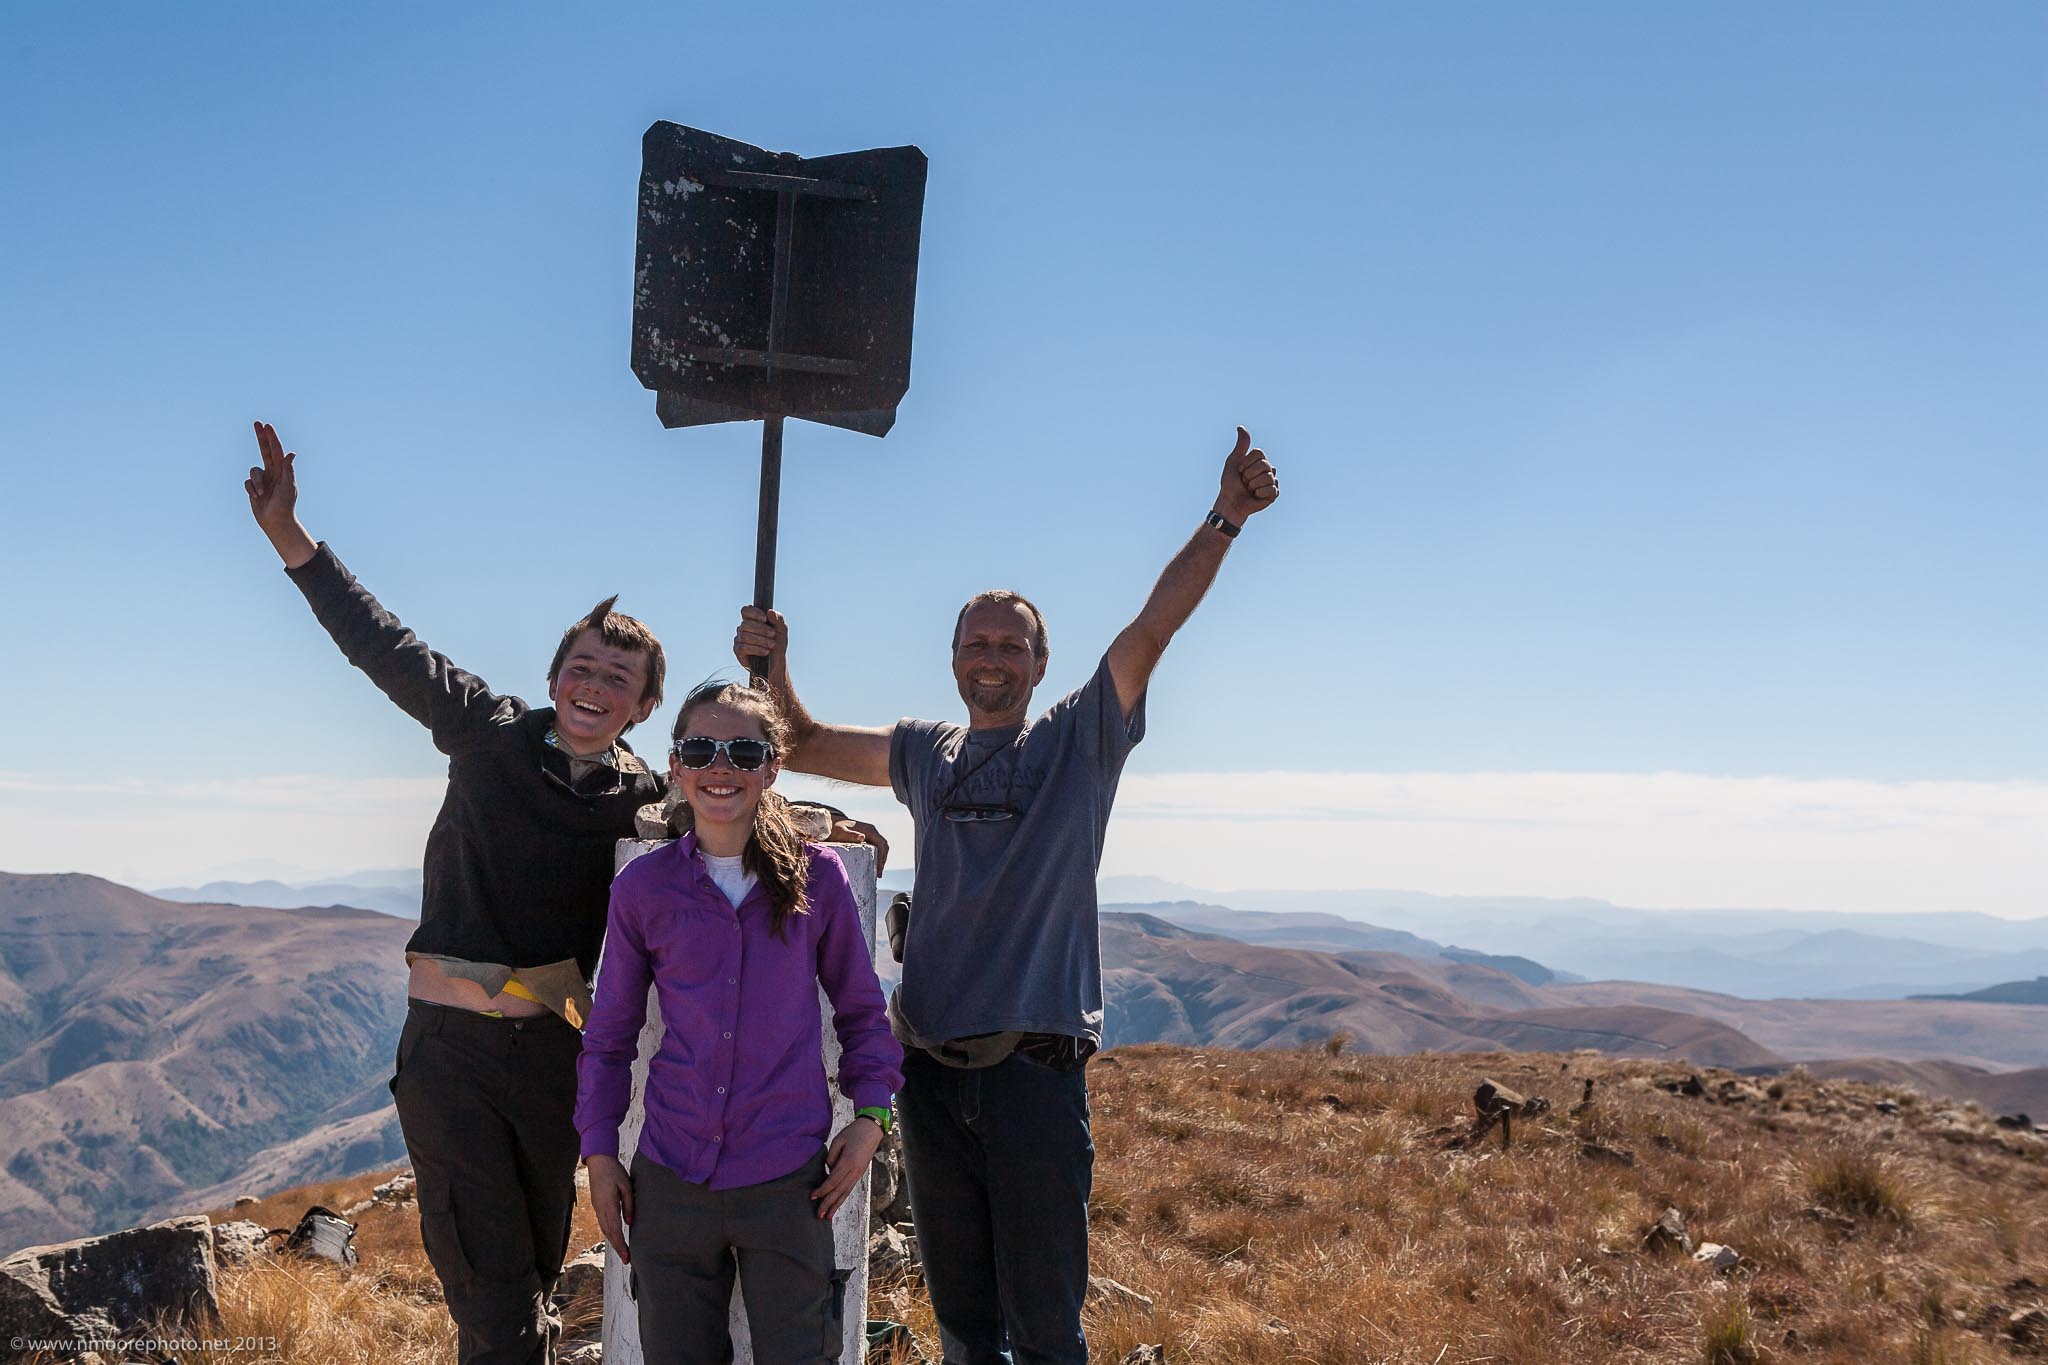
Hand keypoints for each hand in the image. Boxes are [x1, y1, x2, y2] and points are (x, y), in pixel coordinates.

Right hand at [246, 420, 317, 567]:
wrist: (276, 521)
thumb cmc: (285, 505)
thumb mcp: (288, 487)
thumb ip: (288, 469)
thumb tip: (291, 453)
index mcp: (282, 471)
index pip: (276, 450)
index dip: (271, 438)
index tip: (267, 426)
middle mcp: (273, 472)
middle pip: (264, 450)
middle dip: (261, 437)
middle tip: (257, 422)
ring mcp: (263, 480)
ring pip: (253, 471)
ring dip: (257, 482)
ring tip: (263, 493)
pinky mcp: (253, 488)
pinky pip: (247, 482)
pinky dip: (251, 489)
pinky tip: (258, 498)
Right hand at [585, 1154, 633, 1262]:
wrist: (598, 1161)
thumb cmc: (614, 1171)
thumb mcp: (626, 1185)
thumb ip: (629, 1204)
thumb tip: (629, 1222)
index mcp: (608, 1205)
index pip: (615, 1230)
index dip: (621, 1245)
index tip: (627, 1257)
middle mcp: (601, 1209)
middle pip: (609, 1233)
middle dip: (618, 1248)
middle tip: (627, 1260)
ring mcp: (597, 1208)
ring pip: (605, 1229)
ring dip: (613, 1241)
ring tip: (623, 1252)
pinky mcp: (597, 1205)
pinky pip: (604, 1223)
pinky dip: (610, 1233)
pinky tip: (615, 1237)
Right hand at [734, 605, 788, 678]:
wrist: (776, 663)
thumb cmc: (777, 645)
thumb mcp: (782, 631)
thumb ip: (778, 619)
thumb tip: (770, 611)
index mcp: (752, 620)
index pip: (745, 610)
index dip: (753, 613)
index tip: (764, 618)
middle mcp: (743, 628)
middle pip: (746, 624)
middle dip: (761, 629)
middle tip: (773, 635)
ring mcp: (739, 639)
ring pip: (744, 635)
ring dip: (761, 640)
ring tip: (771, 645)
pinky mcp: (738, 651)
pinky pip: (743, 647)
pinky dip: (756, 649)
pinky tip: (765, 652)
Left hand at [811, 1117, 883, 1220]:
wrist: (872, 1129)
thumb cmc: (853, 1132)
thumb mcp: (838, 1140)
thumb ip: (831, 1157)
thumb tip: (828, 1170)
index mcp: (848, 1162)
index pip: (832, 1180)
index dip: (822, 1190)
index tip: (812, 1196)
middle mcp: (855, 1170)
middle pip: (839, 1191)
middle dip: (828, 1204)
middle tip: (819, 1215)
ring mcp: (858, 1173)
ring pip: (845, 1193)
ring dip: (836, 1205)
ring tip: (827, 1217)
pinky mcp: (859, 1173)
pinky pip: (849, 1188)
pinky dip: (842, 1198)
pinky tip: (837, 1205)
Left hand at [825, 816, 889, 874]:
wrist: (830, 824)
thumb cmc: (835, 829)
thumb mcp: (841, 832)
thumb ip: (851, 835)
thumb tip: (862, 837)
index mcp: (869, 830)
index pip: (882, 844)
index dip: (882, 857)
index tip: (879, 869)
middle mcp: (872, 832)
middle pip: (883, 847)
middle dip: (882, 860)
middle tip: (878, 875)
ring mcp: (870, 835)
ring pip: (881, 848)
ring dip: (880, 860)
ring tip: (876, 874)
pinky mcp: (866, 839)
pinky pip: (875, 848)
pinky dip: (876, 858)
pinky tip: (872, 867)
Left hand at [1214, 425, 1278, 523]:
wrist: (1230, 502)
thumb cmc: (1230, 483)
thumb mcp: (1234, 461)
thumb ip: (1241, 445)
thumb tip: (1241, 427)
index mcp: (1260, 461)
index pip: (1259, 453)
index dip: (1246, 462)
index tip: (1239, 470)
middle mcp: (1268, 470)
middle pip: (1264, 464)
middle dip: (1249, 474)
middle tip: (1244, 481)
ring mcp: (1272, 482)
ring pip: (1268, 477)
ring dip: (1253, 485)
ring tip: (1249, 489)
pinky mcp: (1274, 494)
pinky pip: (1270, 489)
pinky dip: (1259, 493)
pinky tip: (1255, 496)